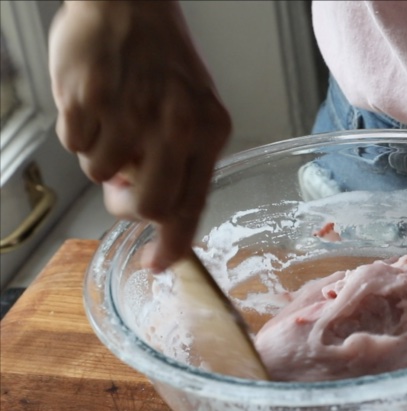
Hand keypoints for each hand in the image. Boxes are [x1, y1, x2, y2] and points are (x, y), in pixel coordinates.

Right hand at [49, 0, 230, 270]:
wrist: (130, 2)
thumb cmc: (164, 60)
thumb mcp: (197, 110)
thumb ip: (184, 162)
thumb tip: (158, 219)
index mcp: (207, 131)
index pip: (192, 204)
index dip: (173, 243)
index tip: (158, 264)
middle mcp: (173, 125)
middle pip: (148, 206)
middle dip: (129, 207)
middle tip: (124, 189)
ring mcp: (127, 112)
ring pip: (101, 175)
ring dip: (101, 160)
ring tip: (112, 123)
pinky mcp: (85, 99)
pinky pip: (75, 145)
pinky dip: (80, 133)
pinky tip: (95, 104)